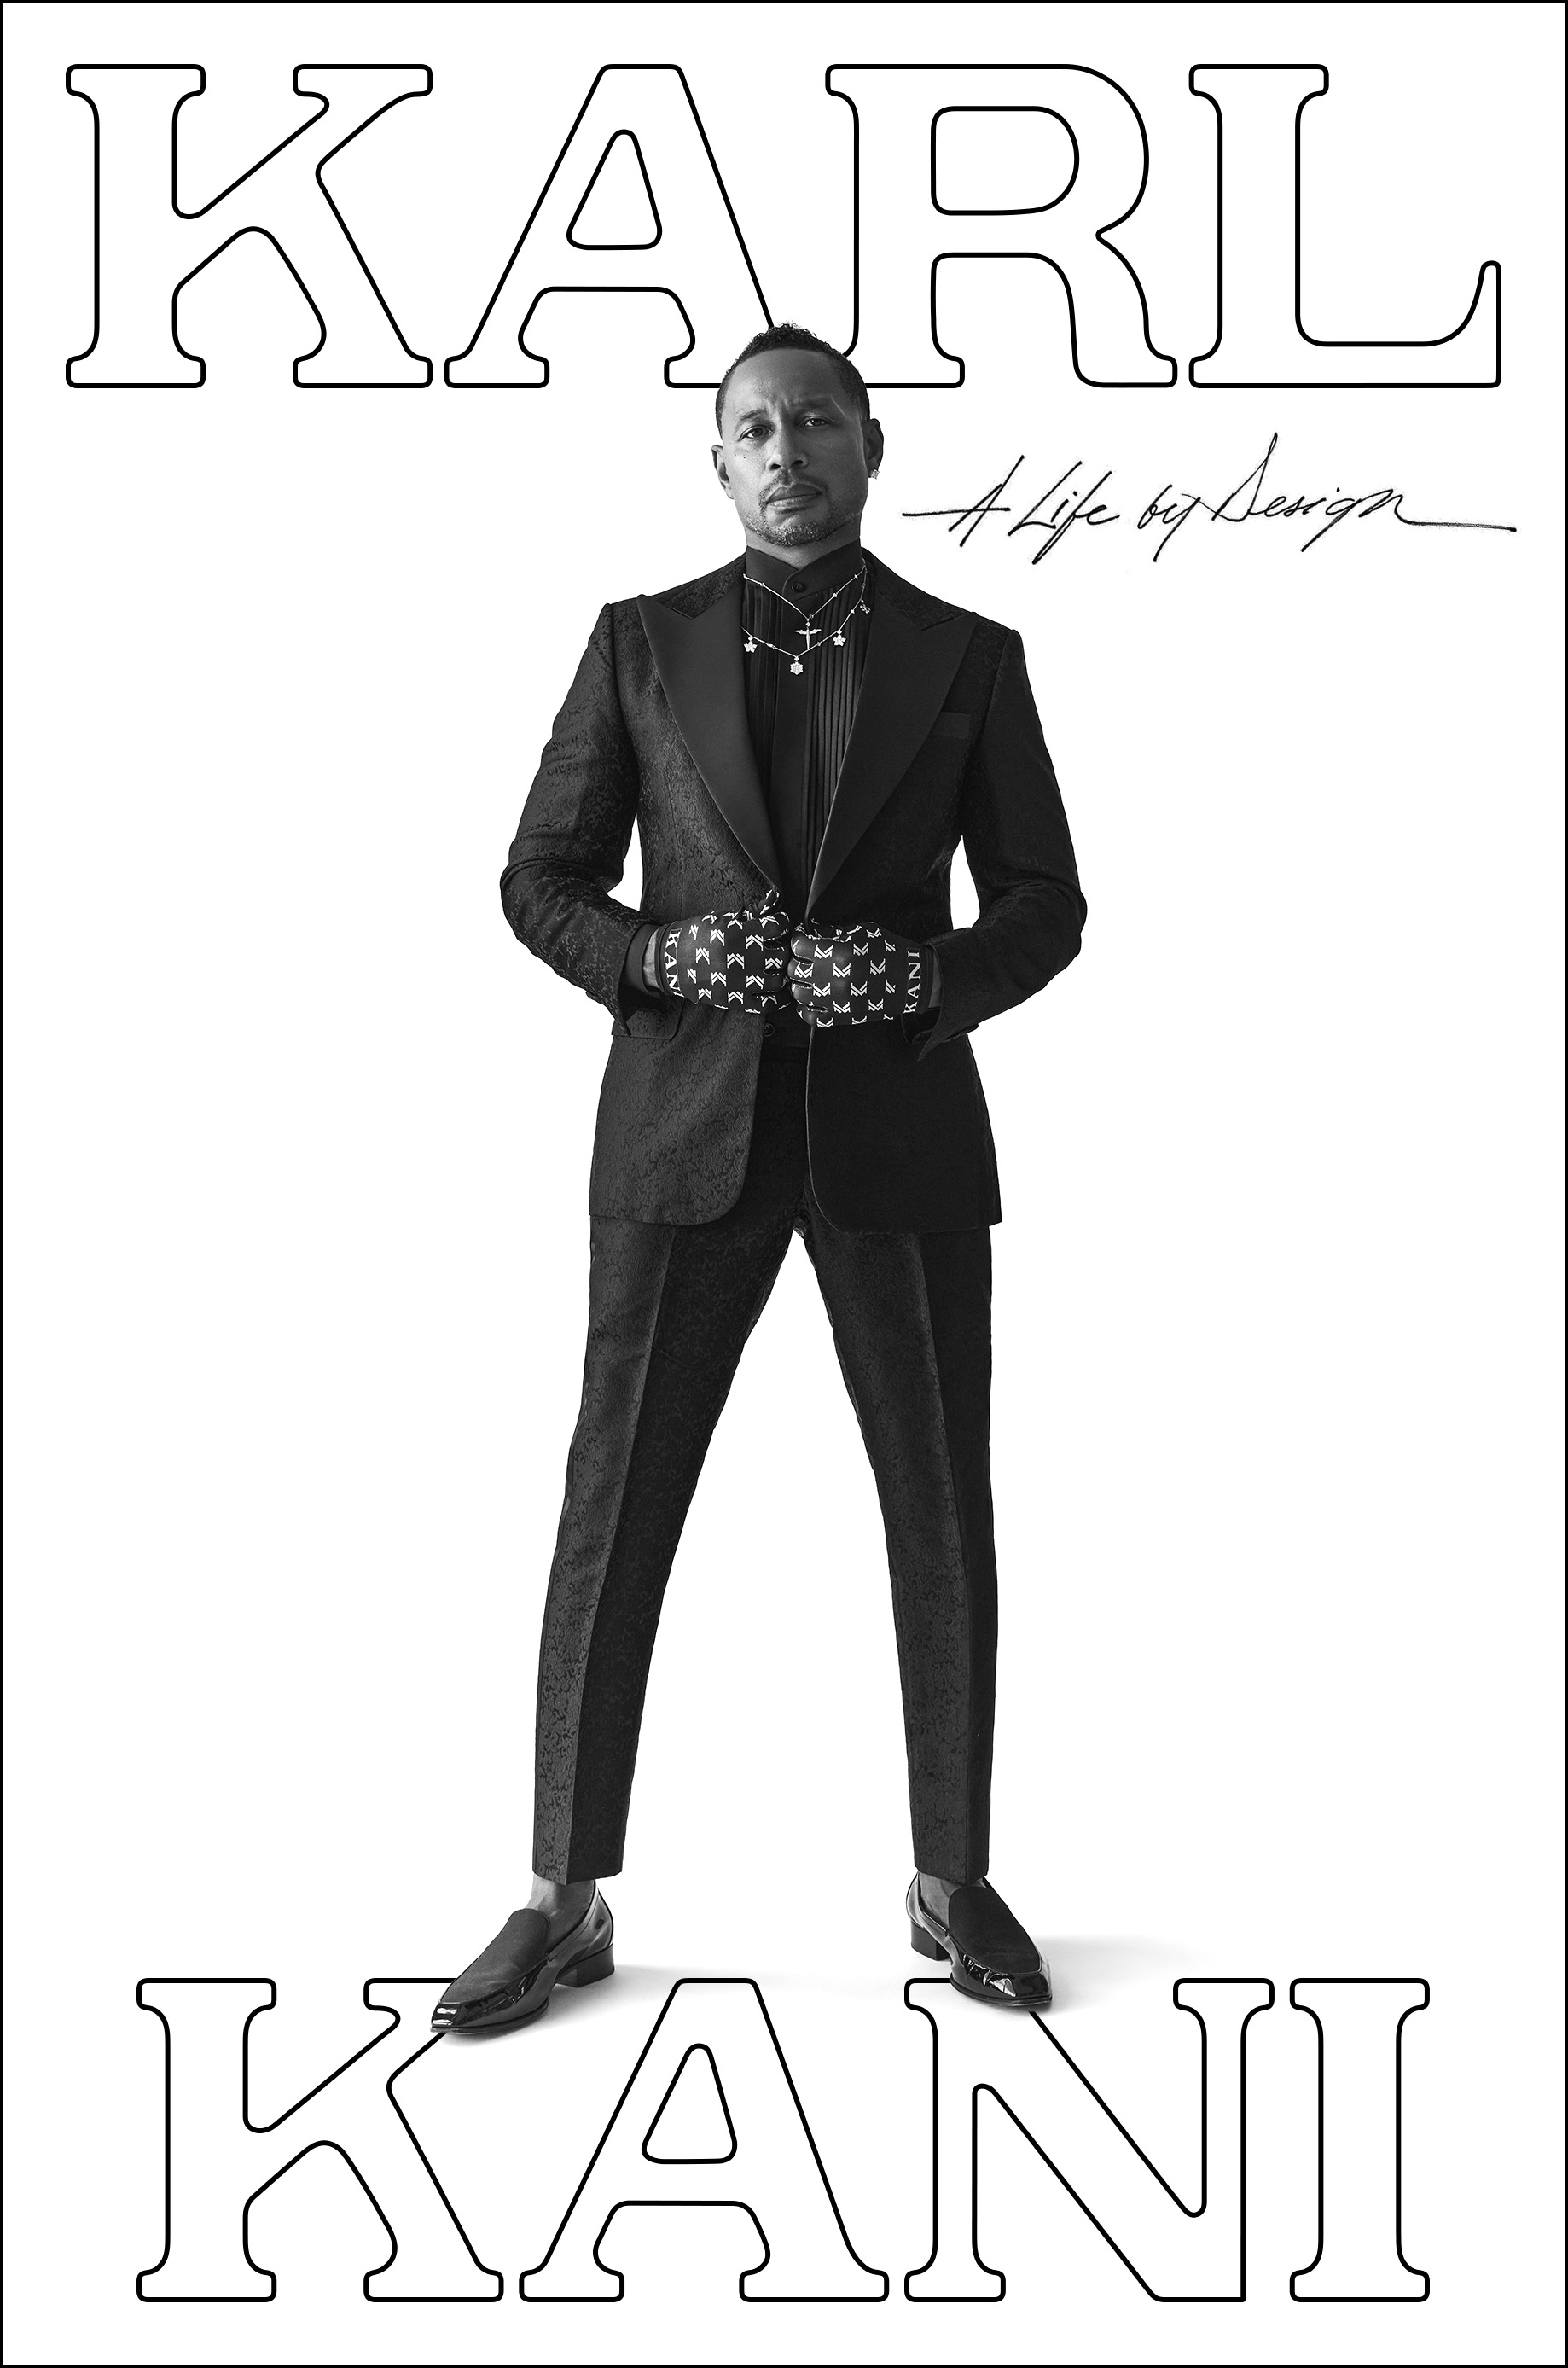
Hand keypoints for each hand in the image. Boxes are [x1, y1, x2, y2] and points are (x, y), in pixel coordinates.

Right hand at [654, 891, 792, 1014]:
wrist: (669, 961)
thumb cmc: (696, 935)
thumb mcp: (721, 918)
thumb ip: (750, 911)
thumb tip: (774, 898)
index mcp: (738, 933)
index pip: (777, 927)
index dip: (785, 923)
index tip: (783, 923)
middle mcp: (741, 958)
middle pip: (781, 955)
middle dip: (785, 949)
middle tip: (783, 946)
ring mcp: (739, 982)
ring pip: (779, 980)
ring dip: (784, 973)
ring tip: (781, 967)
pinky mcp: (734, 1000)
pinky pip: (767, 1004)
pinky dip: (780, 1000)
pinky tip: (784, 993)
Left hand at [788, 923, 933, 1025]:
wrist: (910, 979)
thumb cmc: (889, 952)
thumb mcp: (863, 931)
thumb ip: (834, 931)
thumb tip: (813, 929)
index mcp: (838, 953)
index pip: (799, 946)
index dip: (797, 939)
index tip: (801, 938)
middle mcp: (833, 977)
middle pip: (795, 970)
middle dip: (797, 960)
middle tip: (804, 956)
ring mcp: (835, 1000)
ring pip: (798, 993)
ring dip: (799, 983)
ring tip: (807, 977)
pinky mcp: (841, 1016)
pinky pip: (810, 1017)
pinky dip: (804, 1008)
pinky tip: (810, 999)